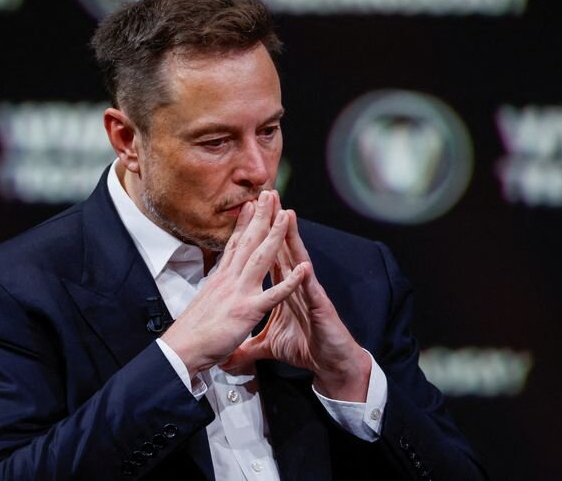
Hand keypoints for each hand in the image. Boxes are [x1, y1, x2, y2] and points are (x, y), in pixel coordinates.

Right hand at [161, 190, 307, 378]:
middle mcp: (229, 279)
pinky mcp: (247, 310)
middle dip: (261, 215)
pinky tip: (303, 269)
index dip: (243, 223)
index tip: (251, 204)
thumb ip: (214, 296)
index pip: (234, 244)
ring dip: (275, 234)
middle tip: (269, 193)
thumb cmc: (190, 334)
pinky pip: (274, 294)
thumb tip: (212, 291)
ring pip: (261, 257)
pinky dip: (290, 281)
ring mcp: (238, 292)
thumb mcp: (203, 306)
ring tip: (286, 215)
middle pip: (248, 241)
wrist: (180, 350)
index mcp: (220, 278)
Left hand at [222, 210, 371, 401]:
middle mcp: (297, 285)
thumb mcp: (268, 345)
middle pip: (283, 249)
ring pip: (299, 262)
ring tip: (287, 215)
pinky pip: (312, 294)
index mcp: (283, 288)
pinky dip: (307, 280)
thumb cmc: (305, 348)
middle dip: (274, 223)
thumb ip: (249, 344)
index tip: (248, 213)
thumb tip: (230, 353)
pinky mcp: (320, 310)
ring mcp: (310, 294)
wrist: (331, 364)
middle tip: (266, 197)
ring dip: (293, 239)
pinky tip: (305, 266)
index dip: (258, 235)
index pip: (268, 256)